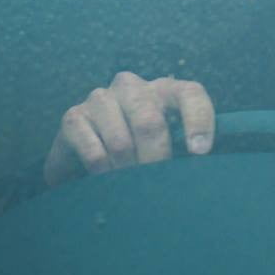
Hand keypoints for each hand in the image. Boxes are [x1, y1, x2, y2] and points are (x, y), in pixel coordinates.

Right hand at [44, 72, 215, 187]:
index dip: (199, 122)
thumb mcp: (171, 142)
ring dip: (127, 172)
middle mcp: (133, 87)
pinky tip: (107, 181)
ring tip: (132, 188)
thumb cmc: (144, 148)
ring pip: (121, 142)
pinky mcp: (73, 117)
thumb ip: (188, 148)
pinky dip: (104, 174)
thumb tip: (200, 171)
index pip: (191, 94)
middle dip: (156, 160)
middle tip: (159, 186)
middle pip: (150, 123)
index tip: (200, 153)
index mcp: (165, 89)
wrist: (90, 150)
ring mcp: (100, 98)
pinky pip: (94, 153)